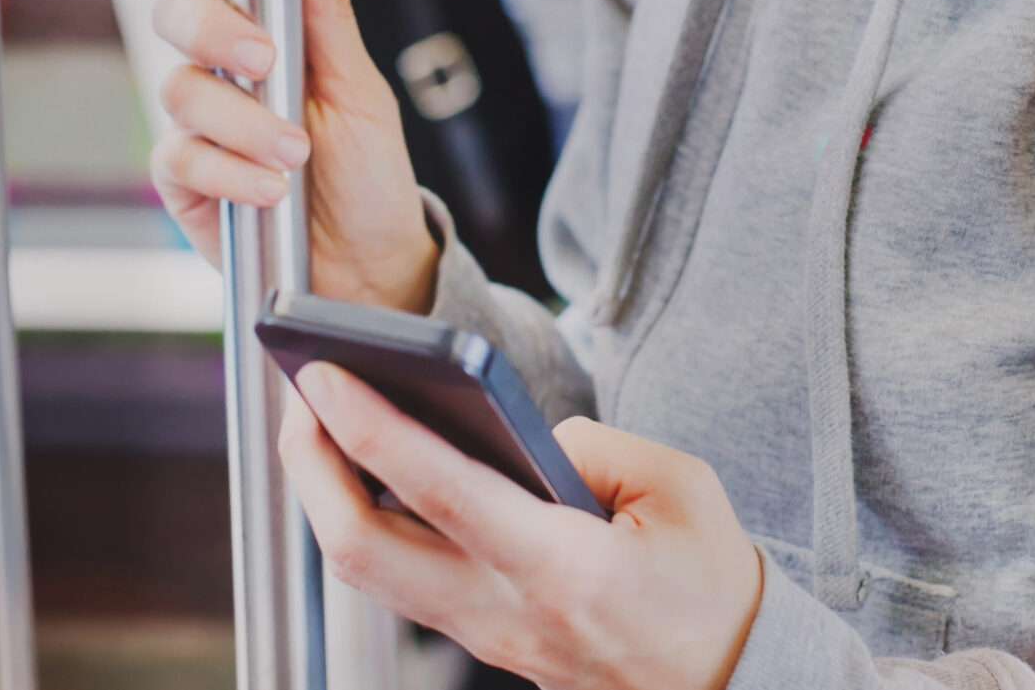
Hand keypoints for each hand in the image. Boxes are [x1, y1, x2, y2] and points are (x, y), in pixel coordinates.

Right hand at [150, 0, 439, 311]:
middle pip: (175, 13)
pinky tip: (271, 189)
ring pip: (181, 90)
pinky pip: (182, 157)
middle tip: (264, 60)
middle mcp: (219, 69)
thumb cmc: (368, 171)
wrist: (370, 266)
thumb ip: (326, 11)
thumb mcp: (360, 88)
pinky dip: (229, 171)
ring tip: (296, 152)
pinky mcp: (184, 180)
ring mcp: (196, 123)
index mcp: (263, 28)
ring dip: (243, 120)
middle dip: (213, 29)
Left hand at [282, 363, 763, 689]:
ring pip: (366, 571)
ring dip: (326, 495)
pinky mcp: (479, 637)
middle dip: (311, 467)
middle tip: (302, 395)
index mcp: (564, 570)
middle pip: (363, 550)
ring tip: (319, 422)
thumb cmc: (710, 585)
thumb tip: (522, 433)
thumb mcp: (681, 489)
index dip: (373, 430)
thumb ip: (595, 444)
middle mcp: (505, 611)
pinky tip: (366, 471)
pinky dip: (365, 520)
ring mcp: (484, 634)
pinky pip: (397, 580)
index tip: (326, 376)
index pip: (443, 494)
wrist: (731, 680)